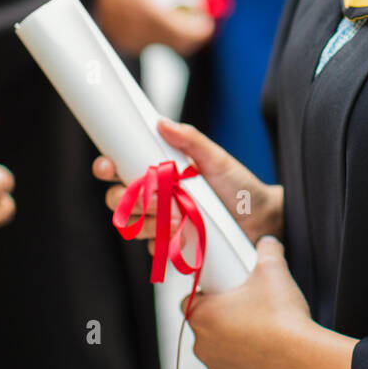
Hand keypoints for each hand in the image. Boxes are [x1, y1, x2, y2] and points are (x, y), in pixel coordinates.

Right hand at [93, 0, 214, 57]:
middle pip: (178, 42)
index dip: (199, 30)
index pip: (182, 29)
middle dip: (194, 36)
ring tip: (188, 25)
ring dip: (182, 39)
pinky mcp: (128, 44)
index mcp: (148, 10)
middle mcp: (141, 28)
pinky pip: (153, 45)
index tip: (208, 22)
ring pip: (167, 46)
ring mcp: (134, 39)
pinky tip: (167, 28)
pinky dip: (165, 39)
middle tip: (203, 25)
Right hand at [93, 116, 282, 246]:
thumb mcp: (217, 159)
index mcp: (160, 171)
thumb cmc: (239, 185)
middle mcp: (155, 196)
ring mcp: (160, 222)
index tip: (108, 165)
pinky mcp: (169, 245)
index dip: (106, 167)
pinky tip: (183, 233)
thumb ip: (191, 140)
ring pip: (132, 225)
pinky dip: (164, 240)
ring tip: (181, 214)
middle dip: (131, 199)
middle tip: (157, 196)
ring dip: (151, 220)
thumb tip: (162, 122)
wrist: (261, 220)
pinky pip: (152, 246)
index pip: (119, 168)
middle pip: (118, 200)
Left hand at [186, 237, 314, 368]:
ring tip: (261, 327)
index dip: (206, 293)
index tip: (226, 290)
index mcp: (203, 316)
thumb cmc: (281, 314)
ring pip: (219, 348)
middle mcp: (203, 346)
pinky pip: (235, 368)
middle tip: (247, 305)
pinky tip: (267, 349)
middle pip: (205, 325)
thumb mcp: (273, 270)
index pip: (189, 301)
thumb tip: (268, 242)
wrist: (302, 359)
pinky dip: (246, 359)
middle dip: (221, 315)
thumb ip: (267, 250)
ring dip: (233, 339)